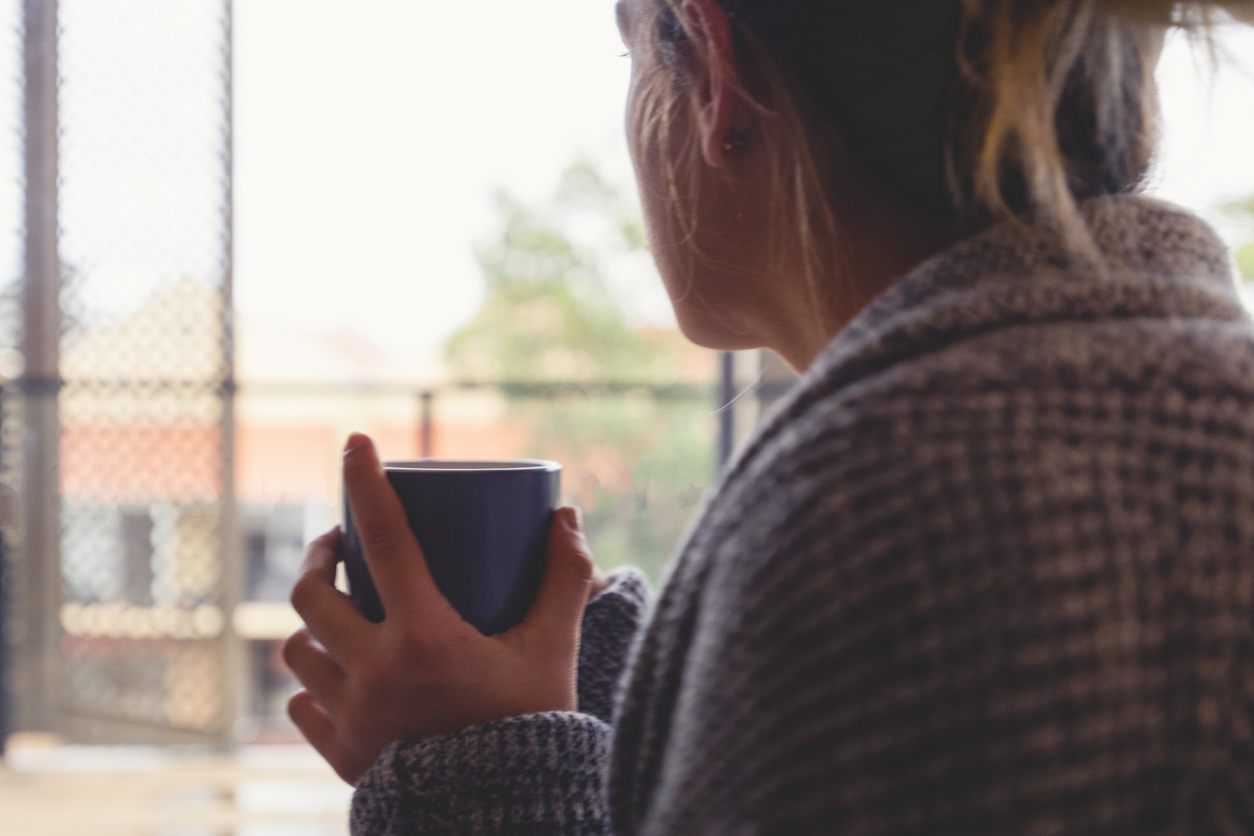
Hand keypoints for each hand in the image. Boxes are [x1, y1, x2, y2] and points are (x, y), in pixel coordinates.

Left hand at [282, 434, 597, 784]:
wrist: (499, 821)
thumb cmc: (530, 733)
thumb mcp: (552, 653)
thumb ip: (565, 582)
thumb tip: (568, 518)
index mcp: (423, 638)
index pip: (384, 538)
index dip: (366, 481)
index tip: (355, 440)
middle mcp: (373, 672)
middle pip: (313, 593)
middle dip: (318, 556)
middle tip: (341, 543)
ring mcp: (350, 716)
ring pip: (299, 648)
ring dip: (313, 621)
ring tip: (338, 609)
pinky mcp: (341, 756)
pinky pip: (302, 706)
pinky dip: (311, 682)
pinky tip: (331, 674)